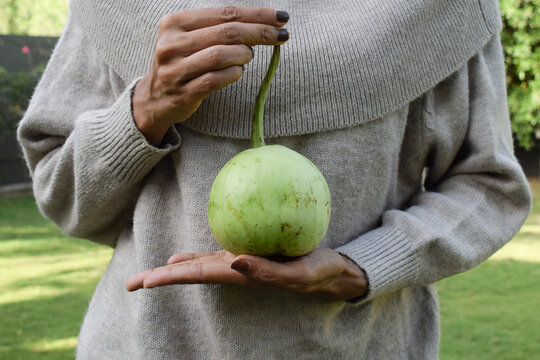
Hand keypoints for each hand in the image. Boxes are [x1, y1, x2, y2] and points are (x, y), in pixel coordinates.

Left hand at [126, 248, 367, 300]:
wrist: (329, 271)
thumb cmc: (318, 273)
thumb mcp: (299, 274)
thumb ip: (267, 273)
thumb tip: (234, 263)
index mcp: (243, 277)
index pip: (201, 276)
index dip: (172, 278)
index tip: (145, 282)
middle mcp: (235, 271)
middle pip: (192, 273)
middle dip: (161, 278)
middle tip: (130, 284)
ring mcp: (240, 263)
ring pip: (200, 266)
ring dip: (172, 271)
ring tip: (147, 275)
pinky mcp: (248, 253)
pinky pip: (215, 255)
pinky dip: (194, 257)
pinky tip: (179, 258)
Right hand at [132, 6, 289, 145]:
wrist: (155, 98)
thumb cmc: (182, 64)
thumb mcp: (191, 39)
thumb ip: (219, 29)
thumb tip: (263, 22)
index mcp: (175, 23)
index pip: (225, 13)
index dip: (256, 14)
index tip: (281, 17)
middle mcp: (172, 44)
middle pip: (226, 32)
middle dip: (260, 32)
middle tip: (282, 35)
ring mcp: (175, 69)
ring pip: (221, 55)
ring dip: (243, 55)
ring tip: (248, 57)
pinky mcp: (182, 92)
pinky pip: (216, 80)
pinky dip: (233, 74)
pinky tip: (238, 72)